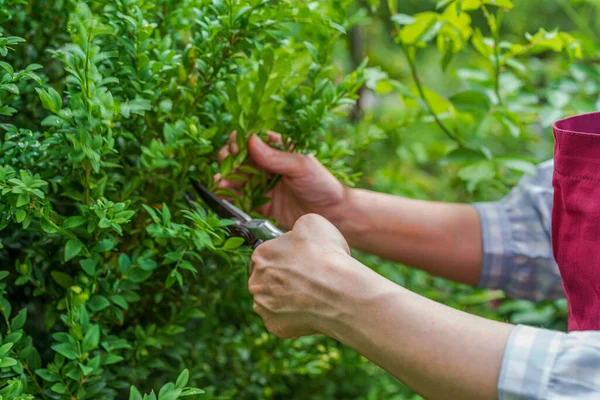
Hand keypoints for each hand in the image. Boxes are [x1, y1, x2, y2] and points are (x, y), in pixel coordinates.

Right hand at [217, 132, 346, 229]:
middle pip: (239, 159)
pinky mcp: (260, 205)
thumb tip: (250, 140)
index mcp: (278, 150)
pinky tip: (223, 197)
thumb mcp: (301, 166)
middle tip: (227, 167)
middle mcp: (267, 166)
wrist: (334, 216)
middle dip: (229, 160)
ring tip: (220, 183)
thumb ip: (276, 157)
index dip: (240, 142)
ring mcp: (262, 185)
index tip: (235, 148)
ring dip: (225, 179)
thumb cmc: (322, 185)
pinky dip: (229, 198)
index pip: (252, 141)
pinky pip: (240, 199)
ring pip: (236, 179)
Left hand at [248, 214, 359, 338]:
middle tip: (306, 279)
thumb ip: (298, 227)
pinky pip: (283, 320)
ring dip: (287, 298)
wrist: (339, 292)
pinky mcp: (275, 327)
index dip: (285, 257)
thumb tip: (297, 233)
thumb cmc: (326, 256)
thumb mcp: (312, 224)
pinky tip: (312, 310)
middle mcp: (256, 282)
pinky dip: (295, 317)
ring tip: (312, 296)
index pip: (267, 255)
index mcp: (261, 255)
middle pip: (267, 279)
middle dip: (283, 279)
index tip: (299, 261)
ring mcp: (264, 306)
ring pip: (273, 300)